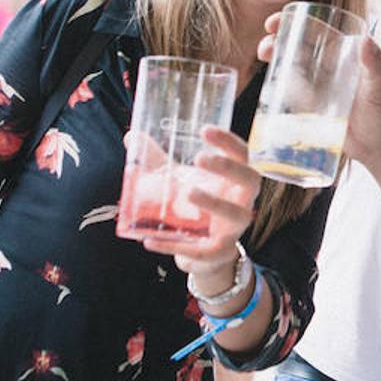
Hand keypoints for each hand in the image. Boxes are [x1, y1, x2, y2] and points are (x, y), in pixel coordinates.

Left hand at [138, 126, 261, 291]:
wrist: (201, 251)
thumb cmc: (195, 205)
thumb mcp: (178, 181)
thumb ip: (157, 160)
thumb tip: (130, 137)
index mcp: (235, 178)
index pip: (242, 154)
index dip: (228, 141)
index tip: (204, 130)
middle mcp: (242, 200)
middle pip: (250, 179)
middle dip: (228, 167)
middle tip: (199, 158)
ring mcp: (234, 227)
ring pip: (237, 214)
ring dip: (216, 203)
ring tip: (189, 193)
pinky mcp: (219, 251)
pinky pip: (204, 250)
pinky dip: (177, 246)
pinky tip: (150, 240)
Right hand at [256, 15, 380, 169]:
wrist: (378, 147)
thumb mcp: (378, 87)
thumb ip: (375, 64)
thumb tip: (366, 39)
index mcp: (344, 54)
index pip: (317, 31)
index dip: (296, 21)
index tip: (275, 22)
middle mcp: (330, 66)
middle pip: (299, 45)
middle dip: (279, 39)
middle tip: (265, 47)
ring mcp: (318, 85)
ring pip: (291, 65)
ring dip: (275, 57)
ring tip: (264, 57)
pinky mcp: (311, 105)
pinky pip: (290, 91)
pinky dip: (278, 84)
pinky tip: (268, 83)